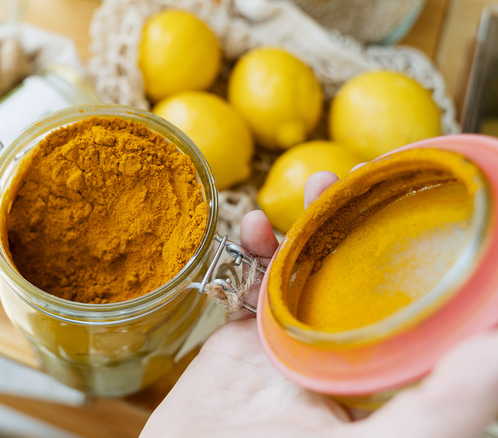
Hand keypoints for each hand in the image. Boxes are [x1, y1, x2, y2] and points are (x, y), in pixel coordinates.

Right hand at [143, 172, 497, 437]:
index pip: (416, 306)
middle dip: (361, 222)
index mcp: (383, 377)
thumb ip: (446, 406)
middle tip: (360, 178)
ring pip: (307, 267)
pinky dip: (252, 247)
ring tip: (314, 186)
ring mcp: (291, 340)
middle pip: (357, 273)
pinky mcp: (243, 333)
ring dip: (310, 222)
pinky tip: (253, 227)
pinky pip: (250, 278)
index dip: (418, 253)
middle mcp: (342, 353)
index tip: (422, 207)